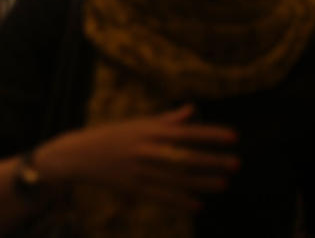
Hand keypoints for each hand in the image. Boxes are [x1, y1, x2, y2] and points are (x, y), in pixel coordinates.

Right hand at [33, 104, 238, 208]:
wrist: (78, 155)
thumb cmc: (111, 136)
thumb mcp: (136, 124)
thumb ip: (166, 120)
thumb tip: (191, 109)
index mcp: (147, 130)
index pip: (185, 131)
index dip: (210, 134)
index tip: (233, 137)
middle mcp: (144, 149)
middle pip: (184, 156)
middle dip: (211, 160)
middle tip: (235, 163)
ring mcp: (138, 170)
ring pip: (176, 178)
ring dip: (201, 182)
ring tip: (223, 184)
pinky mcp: (132, 187)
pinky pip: (160, 196)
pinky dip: (179, 201)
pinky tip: (197, 204)